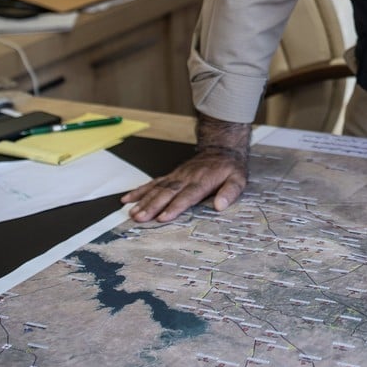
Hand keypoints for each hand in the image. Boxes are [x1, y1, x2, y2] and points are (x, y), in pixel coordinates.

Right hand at [121, 114, 249, 221]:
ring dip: (143, 201)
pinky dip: (140, 190)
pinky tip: (128, 198)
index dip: (174, 207)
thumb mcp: (238, 179)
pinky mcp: (171, 175)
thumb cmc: (229, 167)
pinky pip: (153, 182)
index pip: (187, 196)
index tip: (163, 217)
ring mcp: (177, 176)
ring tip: (132, 212)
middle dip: (152, 206)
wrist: (221, 148)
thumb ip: (230, 192)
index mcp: (202, 181)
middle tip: (140, 218)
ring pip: (157, 188)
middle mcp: (186, 178)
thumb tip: (220, 205)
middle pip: (167, 193)